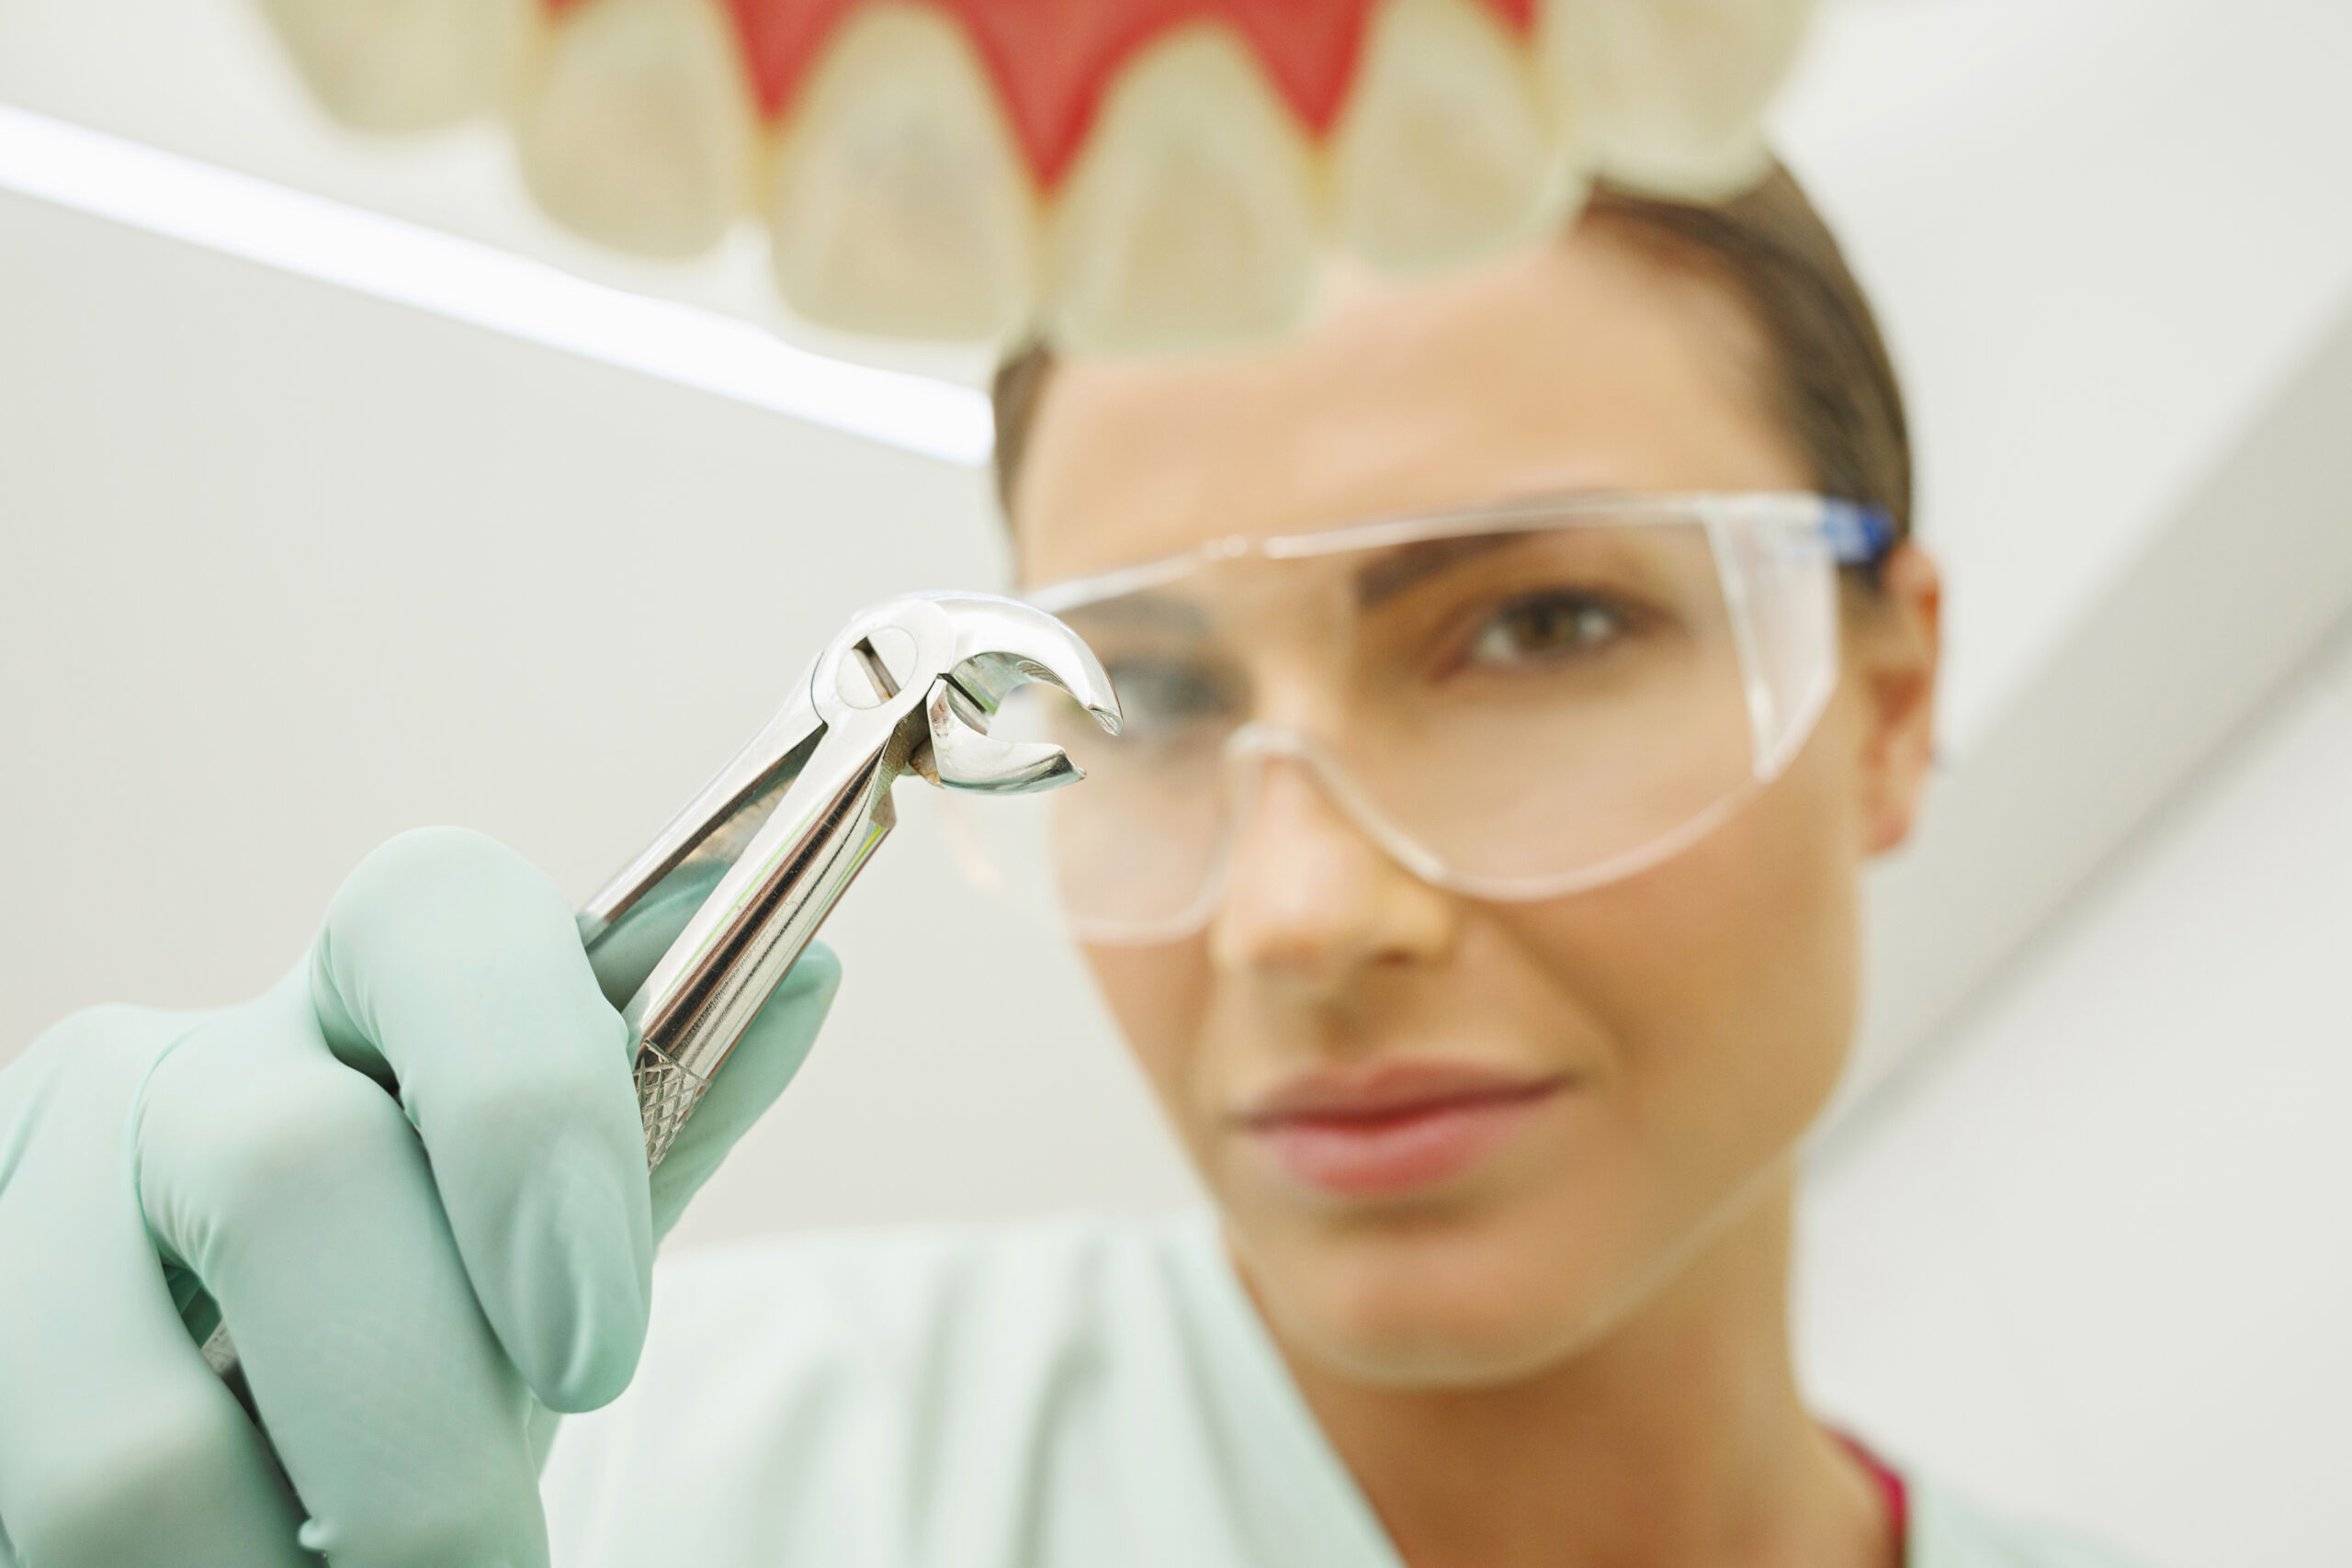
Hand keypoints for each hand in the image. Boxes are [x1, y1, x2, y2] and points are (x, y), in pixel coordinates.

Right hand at [0, 828, 838, 1567]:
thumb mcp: (551, 1229)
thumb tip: (810, 970)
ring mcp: (25, 1194)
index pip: (443, 913)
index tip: (599, 1349)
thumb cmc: (424, 1318)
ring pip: (125, 1439)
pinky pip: (39, 1522)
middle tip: (500, 1561)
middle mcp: (173, 1057)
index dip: (532, 1112)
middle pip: (296, 1176)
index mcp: (360, 986)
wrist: (227, 1433)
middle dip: (426, 1437)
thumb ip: (660, 1119)